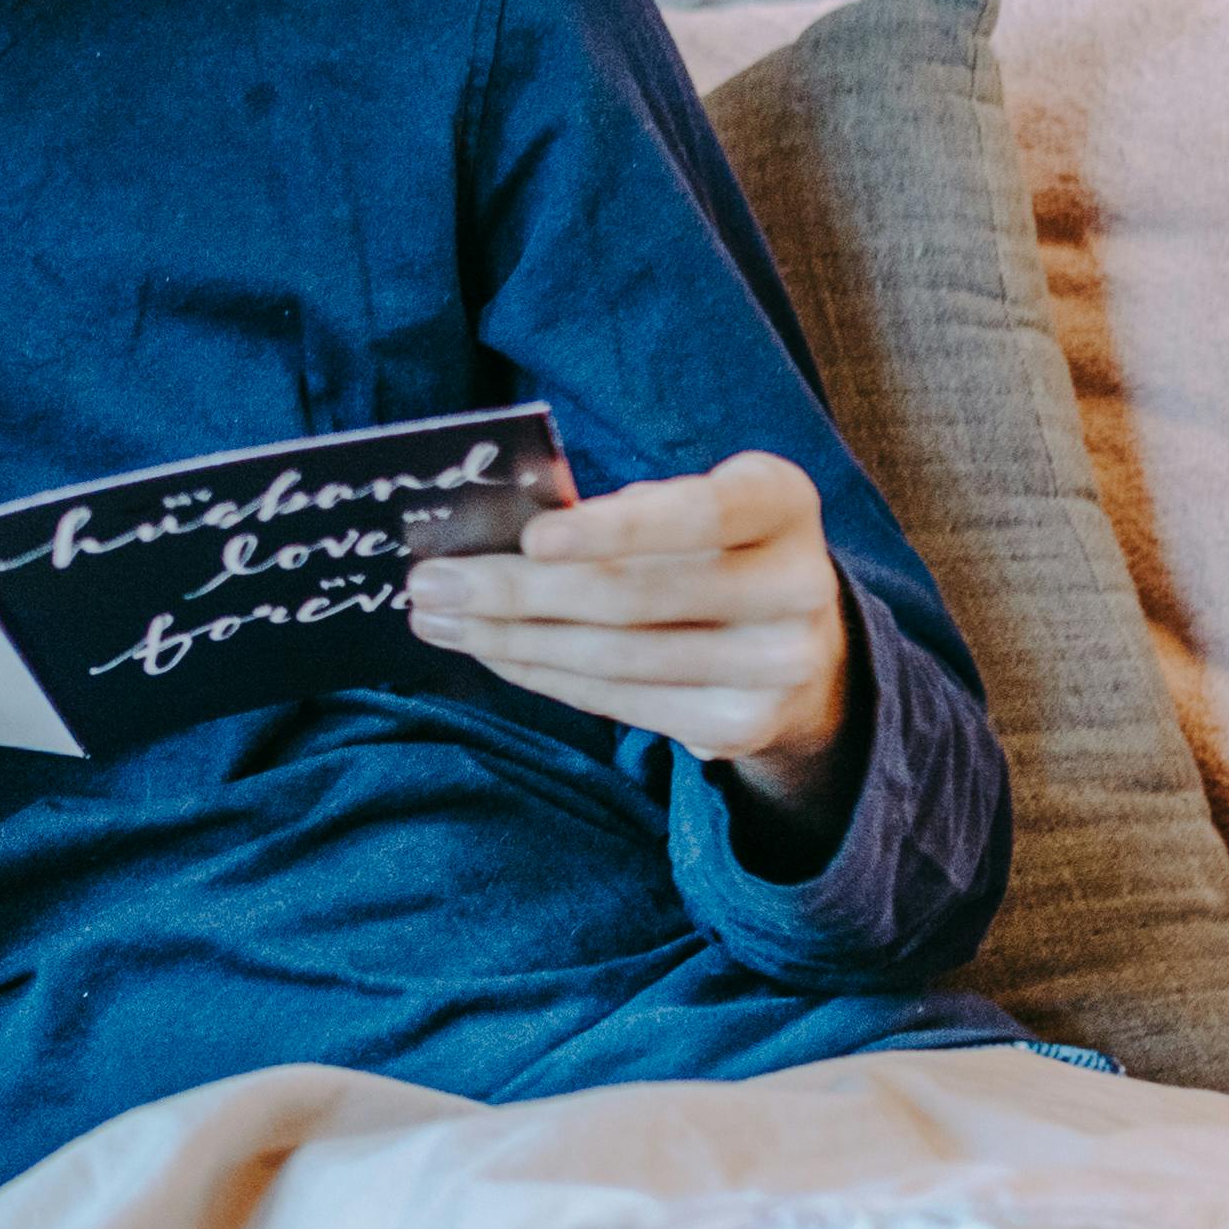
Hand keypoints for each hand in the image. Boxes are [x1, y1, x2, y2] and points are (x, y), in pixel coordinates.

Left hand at [406, 449, 858, 829]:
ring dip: (510, 640)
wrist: (796, 642)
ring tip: (438, 620)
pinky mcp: (743, 726)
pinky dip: (543, 675)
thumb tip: (496, 541)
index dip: (615, 529)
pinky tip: (491, 652)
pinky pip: (619, 702)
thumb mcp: (683, 508)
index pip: (698, 513)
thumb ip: (616, 514)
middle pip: (636, 597)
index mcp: (782, 503)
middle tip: (430, 583)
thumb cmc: (706, 548)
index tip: (532, 538)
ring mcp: (778, 666)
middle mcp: (797, 586)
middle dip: (516, 592)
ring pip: (616, 657)